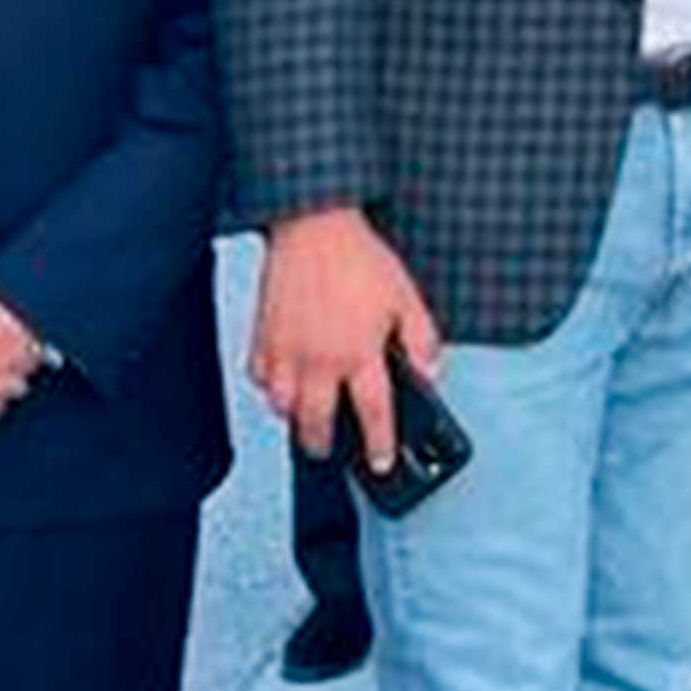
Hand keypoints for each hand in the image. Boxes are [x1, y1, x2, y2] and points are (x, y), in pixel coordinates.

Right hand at [250, 203, 444, 472]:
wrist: (314, 226)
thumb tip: (430, 375)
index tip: (379, 463)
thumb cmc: (360, 260)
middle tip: (330, 449)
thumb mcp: (407, 298)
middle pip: (316, 424)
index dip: (379, 445)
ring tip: (308, 415)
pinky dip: (271, 388)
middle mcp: (320, 360)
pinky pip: (260, 378)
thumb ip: (422, 341)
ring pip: (282, 407)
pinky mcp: (263, 337)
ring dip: (295, 417)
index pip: (373, 415)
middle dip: (324, 445)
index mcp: (360, 354)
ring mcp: (287, 351)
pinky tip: (284, 382)